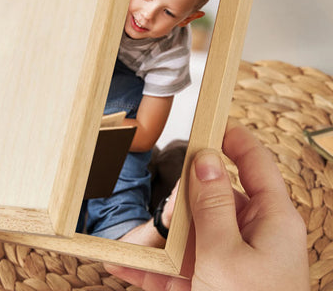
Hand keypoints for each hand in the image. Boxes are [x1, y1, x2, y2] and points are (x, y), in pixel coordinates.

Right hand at [106, 121, 309, 290]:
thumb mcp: (227, 255)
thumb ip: (213, 204)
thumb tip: (206, 159)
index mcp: (271, 220)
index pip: (254, 163)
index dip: (233, 139)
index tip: (208, 121)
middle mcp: (252, 236)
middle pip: (214, 197)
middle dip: (181, 196)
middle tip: (160, 197)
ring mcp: (229, 261)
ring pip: (190, 233)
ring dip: (160, 235)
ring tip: (132, 237)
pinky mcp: (209, 284)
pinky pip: (177, 266)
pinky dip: (151, 266)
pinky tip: (123, 264)